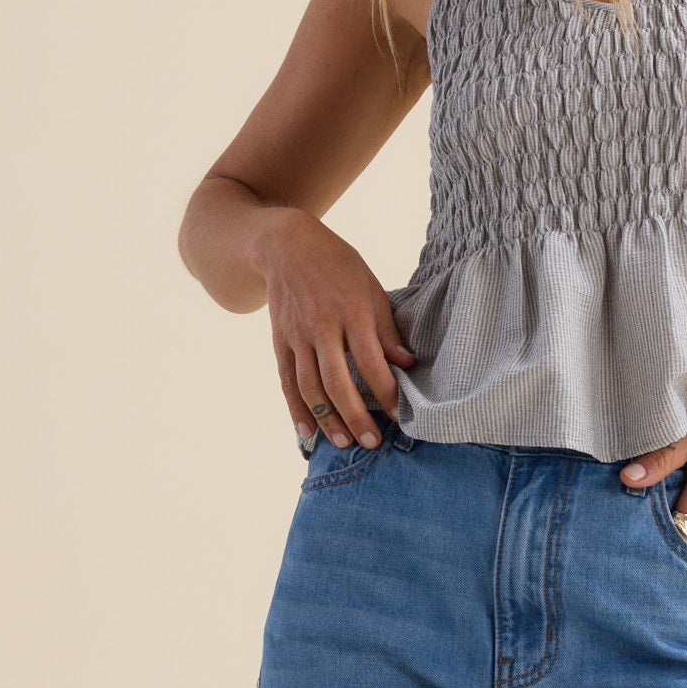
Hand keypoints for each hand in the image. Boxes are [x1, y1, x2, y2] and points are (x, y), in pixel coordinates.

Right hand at [254, 208, 416, 450]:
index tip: (401, 417)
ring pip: (311, 387)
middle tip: (373, 443)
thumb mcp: (370, 287)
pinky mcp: (280, 342)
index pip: (371, 363)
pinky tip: (307, 432)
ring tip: (344, 443)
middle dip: (357, 416)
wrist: (285, 245)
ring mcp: (297, 336)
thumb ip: (386, 329)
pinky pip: (287, 381)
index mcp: (352, 312)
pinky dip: (296, 409)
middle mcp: (322, 327)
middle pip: (339, 382)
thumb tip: (406, 364)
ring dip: (328, 419)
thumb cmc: (337, 265)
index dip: (387, 394)